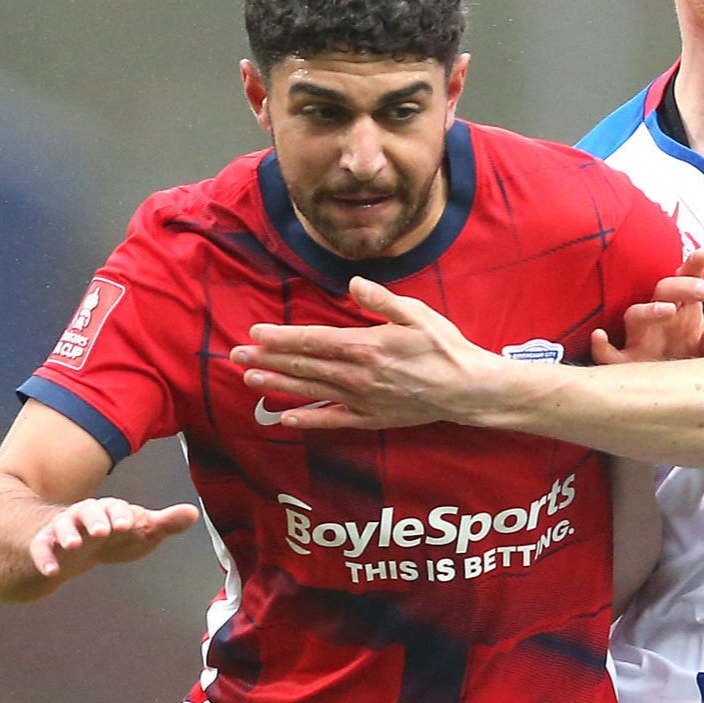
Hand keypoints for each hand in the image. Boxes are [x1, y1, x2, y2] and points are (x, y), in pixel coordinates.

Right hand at [28, 497, 201, 580]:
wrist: (79, 546)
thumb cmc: (116, 533)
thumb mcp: (141, 529)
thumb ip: (165, 523)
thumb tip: (193, 513)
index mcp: (110, 509)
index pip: (116, 507)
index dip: (122, 514)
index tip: (129, 524)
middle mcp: (84, 515)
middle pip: (87, 511)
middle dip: (95, 519)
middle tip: (103, 531)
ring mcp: (63, 529)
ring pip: (61, 526)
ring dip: (67, 534)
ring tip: (73, 546)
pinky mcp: (45, 545)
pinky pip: (41, 548)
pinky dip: (45, 558)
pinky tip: (52, 572)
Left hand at [232, 277, 500, 429]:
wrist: (467, 390)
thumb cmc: (445, 347)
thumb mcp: (417, 313)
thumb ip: (381, 299)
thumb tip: (353, 282)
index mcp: (365, 345)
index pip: (312, 341)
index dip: (281, 338)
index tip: (255, 334)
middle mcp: (357, 375)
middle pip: (303, 366)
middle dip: (267, 360)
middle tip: (236, 357)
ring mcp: (361, 400)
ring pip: (310, 391)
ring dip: (277, 385)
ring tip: (249, 379)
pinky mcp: (369, 418)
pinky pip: (331, 420)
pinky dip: (307, 420)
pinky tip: (284, 418)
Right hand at [591, 250, 703, 363]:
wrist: (668, 398)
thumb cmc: (687, 370)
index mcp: (681, 313)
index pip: (685, 283)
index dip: (692, 267)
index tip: (703, 254)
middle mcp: (657, 320)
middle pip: (663, 291)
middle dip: (684, 287)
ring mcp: (638, 339)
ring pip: (635, 316)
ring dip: (650, 311)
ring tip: (669, 310)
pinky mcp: (623, 364)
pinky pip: (606, 354)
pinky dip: (600, 345)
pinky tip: (600, 336)